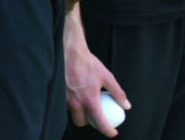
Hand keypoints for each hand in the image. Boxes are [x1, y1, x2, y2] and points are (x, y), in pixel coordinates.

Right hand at [65, 15, 129, 136]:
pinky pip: (65, 103)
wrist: (69, 51)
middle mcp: (75, 102)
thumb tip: (126, 106)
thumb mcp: (107, 76)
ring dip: (78, 111)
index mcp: (89, 100)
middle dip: (88, 122)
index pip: (100, 123)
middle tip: (95, 116)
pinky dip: (71, 102)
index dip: (108, 131)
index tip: (113, 132)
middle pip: (81, 122)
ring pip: (71, 112)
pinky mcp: (58, 92)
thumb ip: (117, 93)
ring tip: (84, 102)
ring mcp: (65, 98)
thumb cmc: (88, 63)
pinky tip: (76, 93)